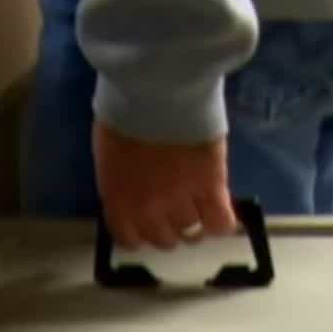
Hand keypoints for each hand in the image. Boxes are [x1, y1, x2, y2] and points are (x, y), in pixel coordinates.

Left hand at [93, 121, 238, 249]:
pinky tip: (222, 212)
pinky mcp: (211, 189)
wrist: (157, 92)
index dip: (141, 234)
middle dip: (170, 227)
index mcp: (118, 200)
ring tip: (201, 208)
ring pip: (192, 232)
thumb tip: (130, 192)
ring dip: (196, 223)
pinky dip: (223, 222)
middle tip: (176, 210)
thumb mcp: (109, 153)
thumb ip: (119, 180)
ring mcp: (181, 202)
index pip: (129, 238)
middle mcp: (148, 210)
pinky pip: (221, 222)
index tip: (148, 225)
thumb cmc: (125, 113)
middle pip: (164, 239)